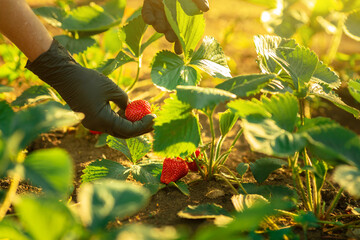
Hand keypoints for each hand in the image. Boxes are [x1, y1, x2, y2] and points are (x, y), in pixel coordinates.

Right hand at [26, 40, 154, 138]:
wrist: (65, 77)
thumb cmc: (88, 80)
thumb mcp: (111, 89)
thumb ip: (124, 101)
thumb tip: (132, 109)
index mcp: (102, 120)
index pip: (127, 130)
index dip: (142, 125)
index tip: (153, 117)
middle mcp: (97, 126)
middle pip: (123, 133)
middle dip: (139, 128)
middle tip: (153, 122)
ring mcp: (93, 124)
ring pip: (117, 129)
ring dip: (130, 124)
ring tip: (145, 116)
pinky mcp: (92, 119)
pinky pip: (109, 123)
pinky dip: (121, 120)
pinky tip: (130, 112)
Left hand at [142, 0, 208, 53]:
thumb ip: (199, 0)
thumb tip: (206, 9)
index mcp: (181, 17)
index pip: (181, 34)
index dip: (180, 44)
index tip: (180, 51)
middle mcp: (170, 17)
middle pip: (169, 33)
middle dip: (171, 36)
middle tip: (171, 36)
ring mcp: (159, 11)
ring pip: (158, 26)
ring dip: (160, 27)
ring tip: (163, 24)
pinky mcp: (149, 5)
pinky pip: (147, 16)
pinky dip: (148, 18)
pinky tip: (151, 18)